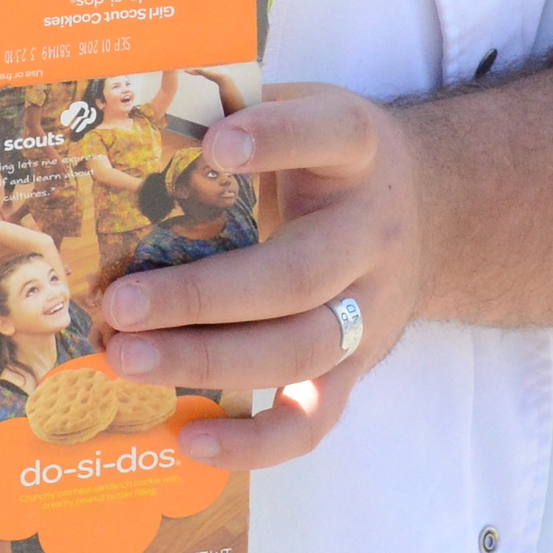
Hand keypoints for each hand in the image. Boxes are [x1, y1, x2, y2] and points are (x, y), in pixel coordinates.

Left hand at [96, 85, 431, 475]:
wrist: (431, 212)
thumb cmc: (326, 160)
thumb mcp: (299, 110)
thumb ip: (234, 111)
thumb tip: (121, 119)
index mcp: (357, 152)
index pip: (329, 135)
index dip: (277, 139)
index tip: (215, 144)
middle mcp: (371, 234)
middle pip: (297, 275)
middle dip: (202, 296)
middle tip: (121, 303)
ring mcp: (370, 309)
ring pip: (299, 351)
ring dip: (207, 361)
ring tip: (125, 360)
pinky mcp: (358, 366)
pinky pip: (313, 418)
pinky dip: (254, 442)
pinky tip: (188, 438)